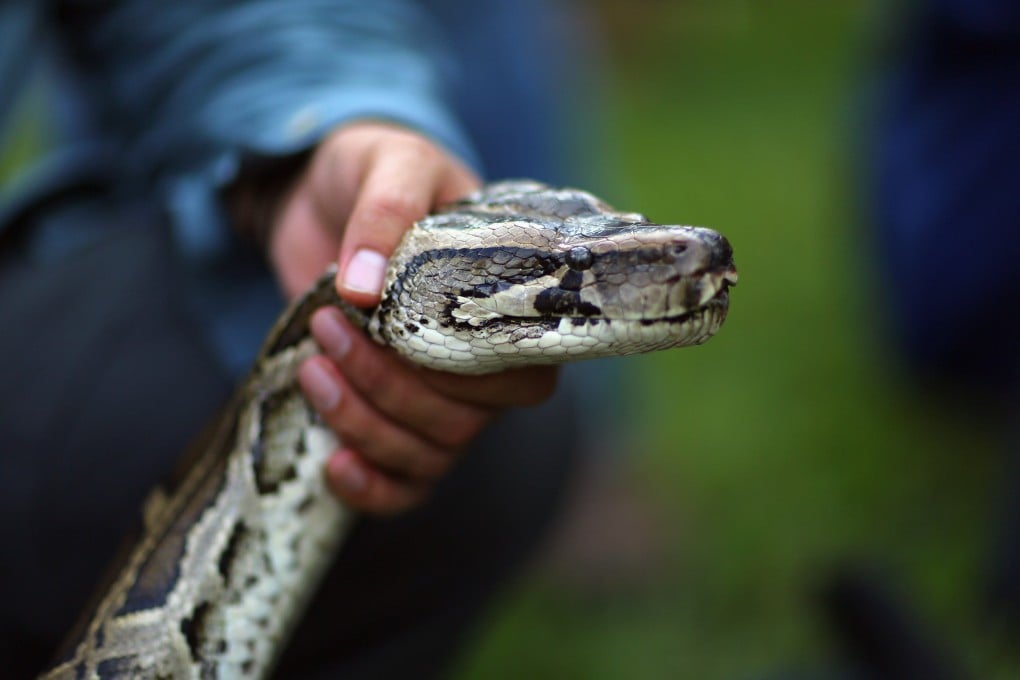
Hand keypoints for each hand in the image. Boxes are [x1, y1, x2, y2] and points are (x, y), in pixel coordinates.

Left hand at [269, 121, 558, 513]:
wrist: (320, 196)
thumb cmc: (374, 170)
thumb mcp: (386, 162)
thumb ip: (385, 209)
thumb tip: (366, 286)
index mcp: (507, 303)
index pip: (522, 371)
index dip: (469, 374)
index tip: (399, 335)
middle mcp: (483, 364)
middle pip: (466, 421)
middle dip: (391, 388)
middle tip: (329, 327)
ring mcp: (438, 399)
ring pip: (429, 453)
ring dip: (365, 422)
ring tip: (311, 366)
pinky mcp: (389, 419)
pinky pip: (404, 485)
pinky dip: (372, 489)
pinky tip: (334, 466)